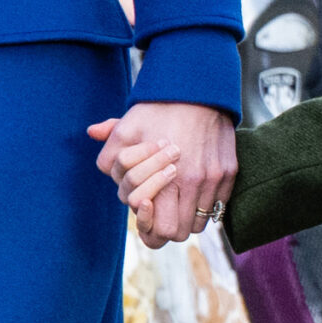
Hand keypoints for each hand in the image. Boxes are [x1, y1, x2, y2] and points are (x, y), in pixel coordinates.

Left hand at [88, 102, 236, 248]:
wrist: (201, 89)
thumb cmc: (161, 107)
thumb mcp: (129, 123)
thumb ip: (111, 142)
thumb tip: (93, 133)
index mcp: (166, 179)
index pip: (158, 230)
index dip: (148, 224)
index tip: (146, 206)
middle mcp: (193, 183)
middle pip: (177, 233)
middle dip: (164, 226)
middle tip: (158, 211)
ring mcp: (214, 180)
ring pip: (198, 224)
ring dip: (184, 218)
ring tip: (175, 202)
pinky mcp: (229, 173)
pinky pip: (217, 207)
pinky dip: (204, 205)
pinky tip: (193, 191)